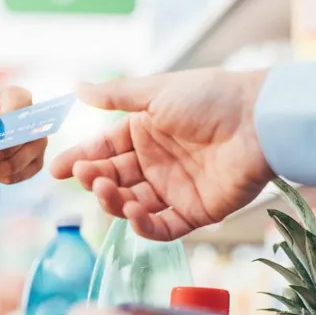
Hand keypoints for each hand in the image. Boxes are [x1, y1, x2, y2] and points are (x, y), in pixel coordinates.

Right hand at [51, 69, 273, 239]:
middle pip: (115, 178)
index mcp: (145, 132)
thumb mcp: (156, 92)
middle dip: (95, 180)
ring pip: (133, 204)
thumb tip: (77, 88)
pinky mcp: (196, 211)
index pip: (104, 149)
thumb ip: (115, 96)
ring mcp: (175, 188)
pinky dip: (144, 225)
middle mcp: (156, 162)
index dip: (80, 158)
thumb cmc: (210, 97)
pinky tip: (132, 212)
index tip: (55, 169)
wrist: (260, 118)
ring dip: (115, 201)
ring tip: (107, 190)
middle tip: (84, 177)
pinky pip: (164, 226)